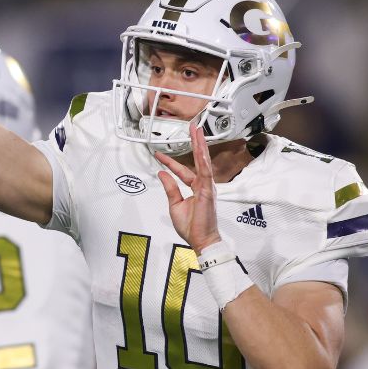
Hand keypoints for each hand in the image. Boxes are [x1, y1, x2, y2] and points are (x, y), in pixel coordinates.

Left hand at [155, 123, 222, 251]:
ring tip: (197, 131)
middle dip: (194, 143)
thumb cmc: (192, 227)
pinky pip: (205, 172)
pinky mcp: (208, 191)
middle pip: (198, 160)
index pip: (182, 171)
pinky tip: (200, 149)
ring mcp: (207, 187)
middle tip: (191, 128)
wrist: (200, 240)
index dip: (170, 162)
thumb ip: (170, 188)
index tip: (159, 155)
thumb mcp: (175, 204)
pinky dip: (203, 160)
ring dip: (200, 145)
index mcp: (195, 188)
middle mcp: (203, 185)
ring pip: (203, 161)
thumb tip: (162, 174)